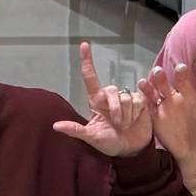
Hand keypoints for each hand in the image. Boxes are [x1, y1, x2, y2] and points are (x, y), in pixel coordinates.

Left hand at [51, 42, 154, 156]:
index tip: (84, 45)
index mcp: (96, 101)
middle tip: (117, 124)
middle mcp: (110, 97)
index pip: (90, 77)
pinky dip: (136, 113)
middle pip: (112, 90)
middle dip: (115, 109)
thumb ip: (75, 130)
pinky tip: (136, 120)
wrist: (130, 151)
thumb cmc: (108, 142)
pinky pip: (138, 100)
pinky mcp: (140, 101)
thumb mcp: (91, 137)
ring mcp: (126, 99)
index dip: (87, 60)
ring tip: (125, 125)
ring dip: (126, 115)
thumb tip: (56, 126)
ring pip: (125, 97)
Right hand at [144, 59, 195, 171]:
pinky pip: (147, 108)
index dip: (181, 75)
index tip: (180, 68)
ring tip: (144, 83)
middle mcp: (174, 99)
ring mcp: (163, 108)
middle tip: (157, 71)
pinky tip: (139, 98)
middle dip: (160, 77)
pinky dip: (142, 103)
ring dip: (148, 87)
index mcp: (188, 98)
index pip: (184, 83)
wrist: (190, 151)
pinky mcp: (154, 118)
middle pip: (165, 84)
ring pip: (153, 93)